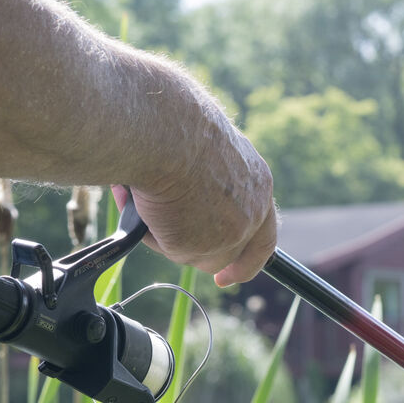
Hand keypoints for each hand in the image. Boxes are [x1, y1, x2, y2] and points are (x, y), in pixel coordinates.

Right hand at [120, 117, 277, 287]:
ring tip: (146, 197)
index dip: (247, 260)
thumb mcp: (205, 150)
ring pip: (194, 254)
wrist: (164, 132)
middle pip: (228, 253)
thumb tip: (181, 196)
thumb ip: (205, 180)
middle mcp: (250, 213)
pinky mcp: (194, 246)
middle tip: (173, 245)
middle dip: (201, 253)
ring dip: (168, 233)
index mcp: (258, 184)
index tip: (227, 277)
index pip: (263, 236)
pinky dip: (148, 230)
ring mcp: (225, 234)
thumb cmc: (177, 125)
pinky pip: (165, 246)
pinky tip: (139, 200)